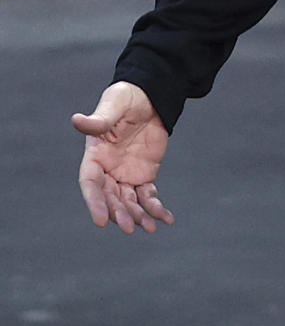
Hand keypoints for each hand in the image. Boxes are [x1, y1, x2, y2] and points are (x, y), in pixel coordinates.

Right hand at [72, 82, 174, 233]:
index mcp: (95, 156)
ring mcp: (125, 175)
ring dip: (138, 216)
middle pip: (110, 198)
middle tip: (129, 228)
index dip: (94, 202)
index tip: (100, 220)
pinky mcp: (144, 175)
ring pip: (129, 202)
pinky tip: (167, 219)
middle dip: (119, 214)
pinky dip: (156, 208)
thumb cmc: (126, 98)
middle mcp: (107, 170)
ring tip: (150, 228)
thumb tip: (77, 120)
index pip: (90, 183)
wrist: (150, 97)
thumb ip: (99, 119)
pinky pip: (148, 196)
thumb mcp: (113, 105)